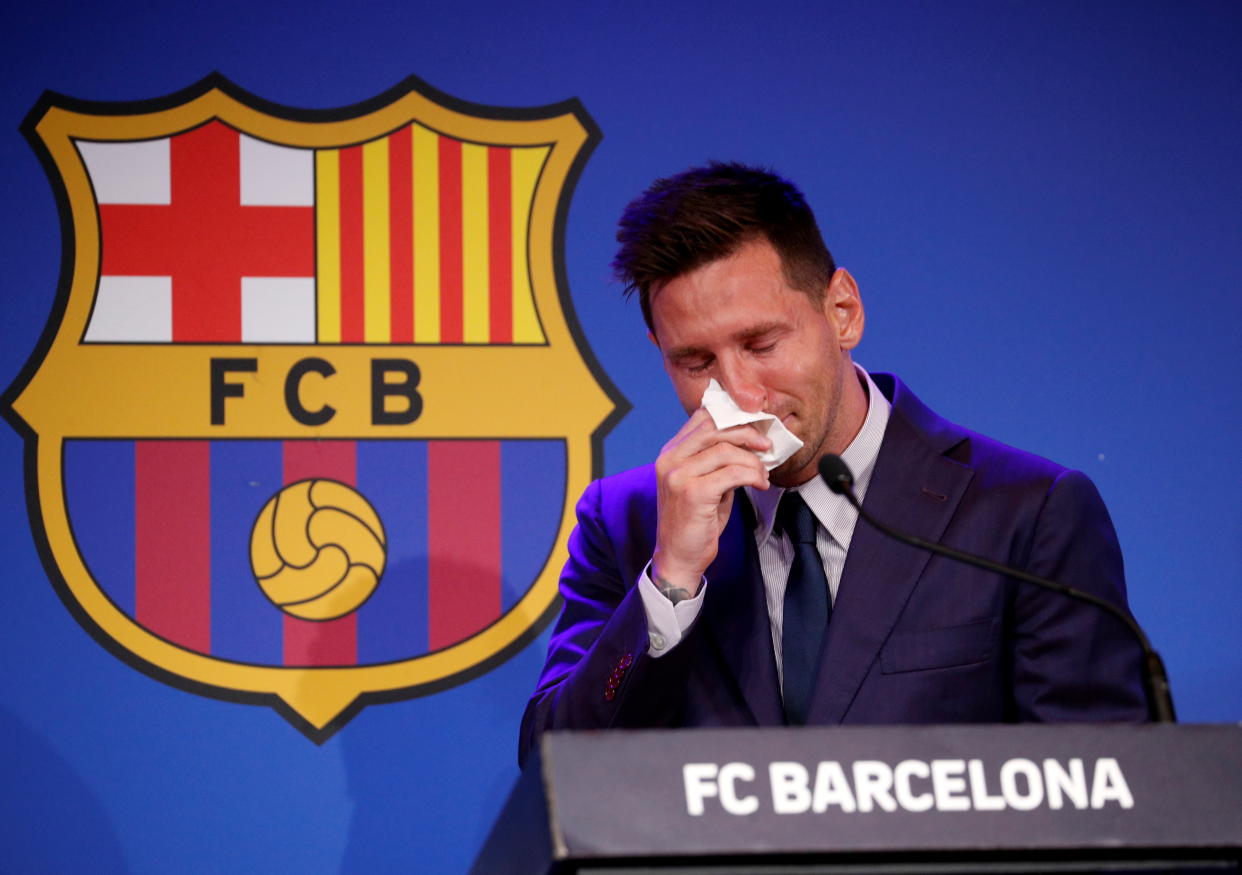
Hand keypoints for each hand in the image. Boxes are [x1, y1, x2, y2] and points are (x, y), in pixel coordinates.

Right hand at [652, 408, 770, 598]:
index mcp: (670, 453)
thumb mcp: (702, 482)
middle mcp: (670, 460)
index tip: (755, 426)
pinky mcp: (693, 493)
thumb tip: (749, 441)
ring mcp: (679, 475)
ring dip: (753, 461)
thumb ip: (716, 460)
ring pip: (726, 451)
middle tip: (766, 446)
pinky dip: (752, 475)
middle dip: (747, 434)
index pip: (702, 419)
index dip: (732, 417)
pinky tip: (760, 483)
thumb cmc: (694, 521)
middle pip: (715, 429)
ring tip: (762, 473)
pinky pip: (733, 473)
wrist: (678, 557)